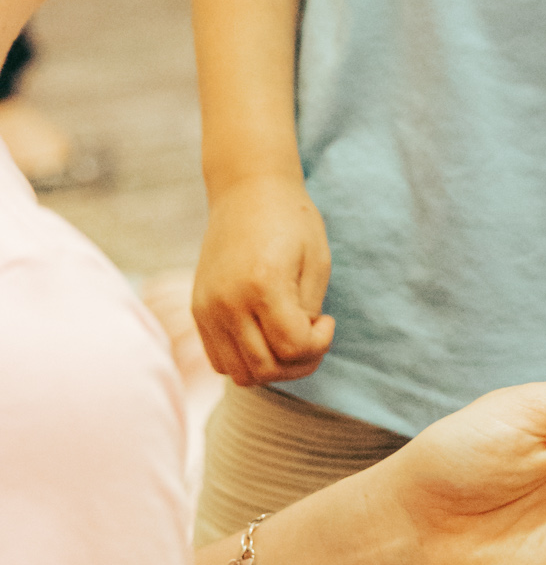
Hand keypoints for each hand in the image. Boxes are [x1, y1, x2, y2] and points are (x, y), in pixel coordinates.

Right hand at [192, 173, 333, 384]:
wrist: (246, 191)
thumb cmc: (291, 220)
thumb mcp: (316, 262)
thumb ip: (308, 311)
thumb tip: (297, 349)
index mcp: (263, 284)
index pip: (293, 347)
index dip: (320, 343)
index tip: (327, 319)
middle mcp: (227, 302)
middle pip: (265, 369)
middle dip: (300, 363)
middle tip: (312, 335)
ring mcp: (207, 309)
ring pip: (240, 373)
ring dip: (271, 367)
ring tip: (289, 338)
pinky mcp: (199, 310)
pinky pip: (220, 360)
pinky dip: (246, 360)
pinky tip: (265, 334)